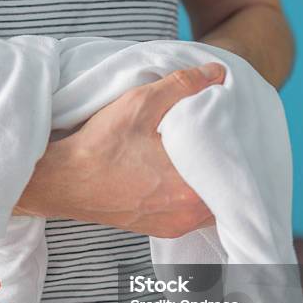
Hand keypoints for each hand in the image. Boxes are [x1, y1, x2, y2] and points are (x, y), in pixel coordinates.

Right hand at [23, 63, 224, 237]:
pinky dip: (192, 196)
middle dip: (226, 166)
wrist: (63, 181)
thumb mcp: (140, 103)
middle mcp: (186, 216)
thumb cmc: (99, 147)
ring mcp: (172, 226)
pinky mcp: (157, 229)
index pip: (236, 171)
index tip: (236, 132)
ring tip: (203, 157)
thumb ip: (183, 85)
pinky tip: (181, 176)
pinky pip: (189, 214)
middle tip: (224, 141)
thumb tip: (216, 73)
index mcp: (190, 190)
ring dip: (209, 183)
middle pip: (226, 191)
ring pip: (209, 205)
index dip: (239, 149)